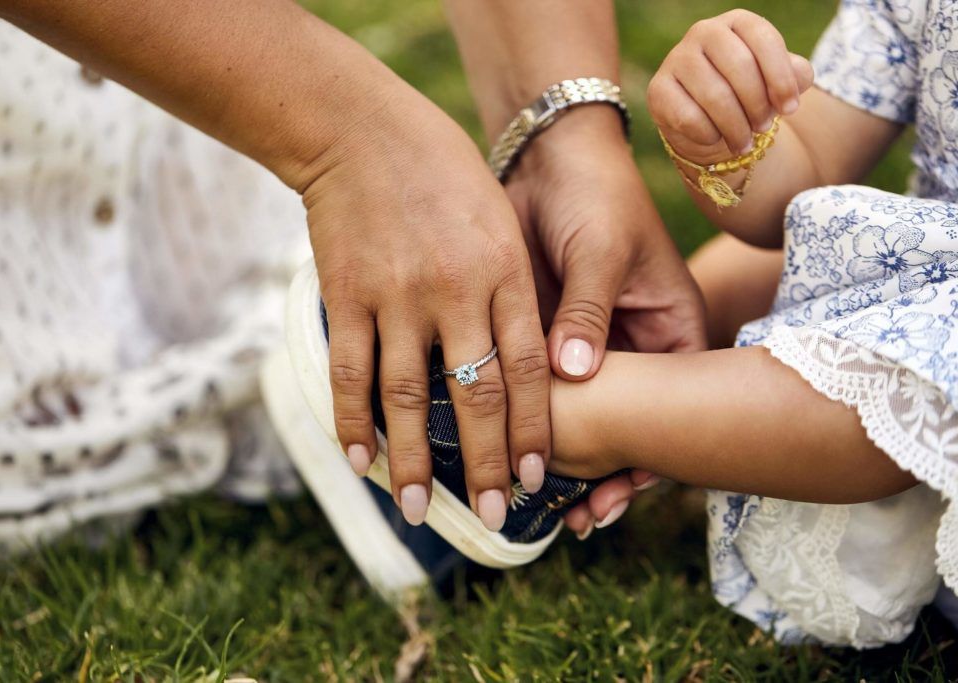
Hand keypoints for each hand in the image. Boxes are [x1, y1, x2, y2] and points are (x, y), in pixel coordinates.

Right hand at [302, 92, 551, 530]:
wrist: (366, 133)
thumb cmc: (446, 178)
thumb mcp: (500, 224)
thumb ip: (512, 294)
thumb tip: (527, 369)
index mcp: (504, 273)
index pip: (529, 370)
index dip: (534, 431)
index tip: (541, 479)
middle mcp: (456, 291)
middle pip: (477, 396)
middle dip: (488, 463)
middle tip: (496, 516)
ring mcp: (398, 295)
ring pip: (409, 397)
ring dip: (416, 461)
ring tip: (421, 510)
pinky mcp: (348, 295)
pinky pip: (351, 372)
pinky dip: (353, 422)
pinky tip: (360, 461)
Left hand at [503, 106, 705, 531]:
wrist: (548, 157)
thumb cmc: (595, 194)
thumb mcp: (602, 251)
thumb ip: (589, 311)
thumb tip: (577, 370)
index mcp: (670, 329)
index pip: (672, 409)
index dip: (650, 458)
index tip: (615, 497)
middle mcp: (633, 349)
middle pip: (628, 425)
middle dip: (601, 472)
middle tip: (573, 517)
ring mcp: (588, 347)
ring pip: (580, 417)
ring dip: (561, 456)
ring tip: (533, 497)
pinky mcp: (544, 338)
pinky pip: (537, 390)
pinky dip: (524, 419)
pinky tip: (501, 449)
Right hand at [647, 9, 813, 164]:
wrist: (708, 122)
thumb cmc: (747, 96)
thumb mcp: (777, 83)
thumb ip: (796, 75)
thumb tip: (798, 77)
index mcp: (737, 22)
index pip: (764, 40)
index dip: (781, 78)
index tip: (790, 110)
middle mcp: (704, 31)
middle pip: (740, 67)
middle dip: (758, 106)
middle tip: (763, 128)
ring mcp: (676, 58)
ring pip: (715, 96)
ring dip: (736, 127)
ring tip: (744, 142)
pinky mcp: (658, 89)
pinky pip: (689, 117)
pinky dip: (709, 134)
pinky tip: (715, 137)